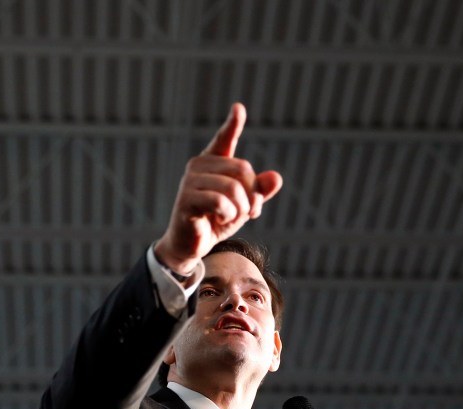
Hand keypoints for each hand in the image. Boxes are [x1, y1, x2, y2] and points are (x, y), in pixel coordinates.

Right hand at [154, 102, 282, 274]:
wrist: (191, 245)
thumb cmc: (216, 220)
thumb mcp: (243, 206)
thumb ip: (259, 191)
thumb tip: (276, 177)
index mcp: (213, 162)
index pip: (224, 139)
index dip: (233, 124)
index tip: (239, 108)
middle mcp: (199, 166)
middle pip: (242, 169)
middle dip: (252, 195)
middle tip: (250, 212)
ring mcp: (190, 181)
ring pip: (233, 188)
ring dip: (241, 209)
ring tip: (233, 218)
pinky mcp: (186, 200)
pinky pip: (220, 202)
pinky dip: (228, 214)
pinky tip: (221, 219)